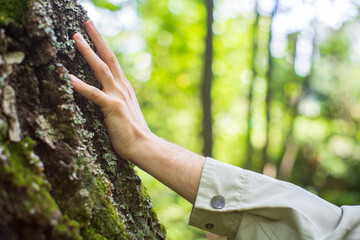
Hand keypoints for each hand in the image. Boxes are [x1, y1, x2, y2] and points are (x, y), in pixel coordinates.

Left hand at [70, 20, 152, 162]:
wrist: (144, 146)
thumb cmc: (133, 133)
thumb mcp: (126, 111)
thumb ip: (117, 101)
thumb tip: (108, 98)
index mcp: (125, 88)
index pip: (113, 62)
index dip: (103, 46)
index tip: (94, 34)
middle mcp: (122, 88)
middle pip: (108, 58)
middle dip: (97, 40)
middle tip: (86, 24)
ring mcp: (117, 96)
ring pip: (101, 69)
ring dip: (87, 52)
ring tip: (75, 39)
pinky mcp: (112, 108)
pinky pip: (94, 94)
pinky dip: (80, 85)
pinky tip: (67, 76)